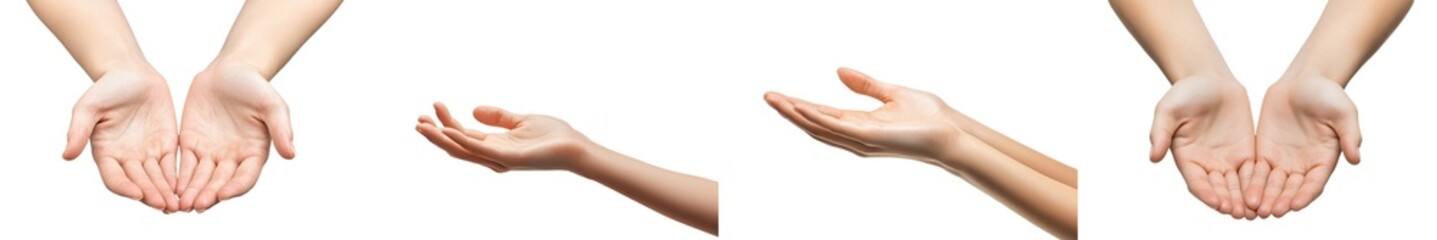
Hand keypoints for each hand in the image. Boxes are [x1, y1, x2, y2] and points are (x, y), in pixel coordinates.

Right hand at [64, 68, 179, 212]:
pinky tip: (186, 187)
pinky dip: (178, 178)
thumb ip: (78, 131)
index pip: (114, 178)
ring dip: (166, 192)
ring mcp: (146, 152)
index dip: (124, 187)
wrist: (131, 74)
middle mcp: (126, 158)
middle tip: (164, 206)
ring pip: (157, 178)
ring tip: (177, 205)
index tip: (137, 194)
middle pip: (139, 183)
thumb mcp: (88, 107)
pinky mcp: (165, 144)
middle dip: (151, 195)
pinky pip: (172, 165)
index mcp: (105, 153)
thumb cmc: (106, 89)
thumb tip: (67, 155)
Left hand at [176, 63, 294, 211]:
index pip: (246, 176)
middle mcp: (233, 157)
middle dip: (208, 194)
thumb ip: (281, 129)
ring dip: (192, 191)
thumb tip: (291, 153)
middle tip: (196, 205)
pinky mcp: (191, 142)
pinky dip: (178, 177)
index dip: (235, 187)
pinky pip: (184, 164)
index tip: (223, 194)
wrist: (230, 70)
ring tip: (180, 204)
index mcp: (254, 152)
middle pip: (220, 182)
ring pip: (200, 177)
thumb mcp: (273, 105)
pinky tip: (170, 187)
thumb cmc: (255, 86)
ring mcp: (211, 152)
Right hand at [416, 103, 596, 170]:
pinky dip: (462, 140)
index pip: (462, 135)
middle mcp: (493, 154)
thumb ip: (498, 117)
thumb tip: (473, 109)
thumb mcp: (520, 120)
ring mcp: (499, 158)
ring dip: (440, 138)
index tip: (435, 104)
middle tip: (418, 119)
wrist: (575, 148)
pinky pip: (480, 150)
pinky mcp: (508, 158)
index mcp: (494, 145)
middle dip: (435, 133)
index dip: (446, 122)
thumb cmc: (553, 137)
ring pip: (462, 150)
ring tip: (422, 126)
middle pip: (456, 145)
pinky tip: (448, 131)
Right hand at [763, 68, 963, 165]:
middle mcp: (855, 135)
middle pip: (814, 123)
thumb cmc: (928, 118)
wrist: (951, 133)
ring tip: (777, 102)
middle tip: (768, 96)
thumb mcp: (892, 93)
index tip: (779, 95)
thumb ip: (865, 85)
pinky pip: (839, 128)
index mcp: (859, 123)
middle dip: (790, 110)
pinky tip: (803, 110)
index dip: (799, 105)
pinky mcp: (870, 138)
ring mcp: (861, 139)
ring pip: (821, 128)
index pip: (822, 114)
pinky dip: (818, 119)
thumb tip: (839, 71)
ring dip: (797, 115)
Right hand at [1149, 76, 1254, 218]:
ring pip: (1238, 185)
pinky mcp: (1246, 151)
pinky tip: (1269, 193)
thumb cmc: (1184, 93)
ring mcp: (1227, 159)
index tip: (1218, 203)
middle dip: (1230, 201)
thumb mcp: (1167, 110)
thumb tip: (1153, 157)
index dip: (1207, 194)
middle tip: (1240, 213)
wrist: (1208, 78)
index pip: (1197, 182)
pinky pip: (1254, 171)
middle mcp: (1207, 163)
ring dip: (1245, 198)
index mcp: (1187, 158)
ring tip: (1256, 210)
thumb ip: (1160, 133)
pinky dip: (1260, 184)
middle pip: (1219, 188)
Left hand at [1248, 77, 1360, 217]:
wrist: (1305, 80)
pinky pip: (1255, 170)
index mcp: (1324, 160)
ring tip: (1253, 208)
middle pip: (1290, 188)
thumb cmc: (1329, 95)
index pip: (1314, 184)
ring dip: (1263, 196)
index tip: (1295, 206)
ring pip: (1271, 183)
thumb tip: (1356, 158)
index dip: (1305, 195)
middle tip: (1269, 212)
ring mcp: (1282, 159)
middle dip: (1280, 201)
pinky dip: (1249, 182)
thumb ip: (1350, 135)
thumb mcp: (1344, 113)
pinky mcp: (1264, 150)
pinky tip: (1240, 192)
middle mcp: (1303, 164)